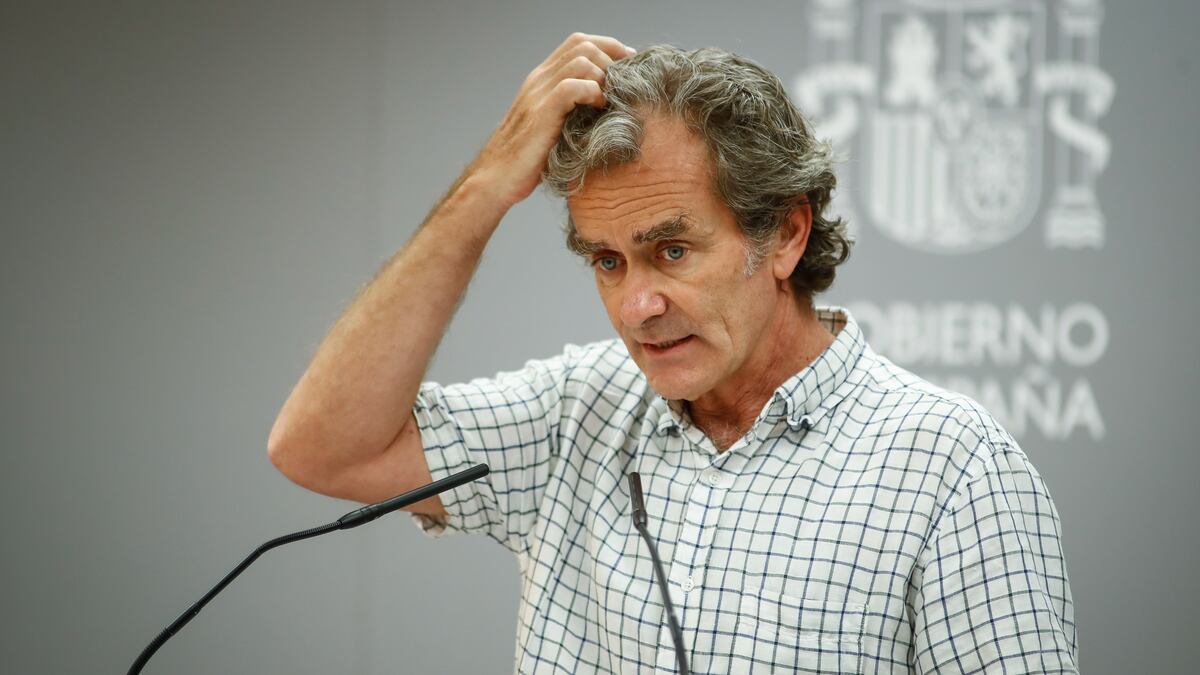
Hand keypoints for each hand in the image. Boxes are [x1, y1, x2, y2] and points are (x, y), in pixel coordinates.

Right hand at [466, 33, 635, 209]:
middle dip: (612, 60)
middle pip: (583, 45)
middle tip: (625, 85)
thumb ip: (572, 110)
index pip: (578, 43)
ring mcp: (538, 94)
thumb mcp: (553, 127)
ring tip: (610, 99)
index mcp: (542, 79)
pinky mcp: (541, 113)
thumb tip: (607, 107)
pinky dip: (592, 93)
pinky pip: (572, 86)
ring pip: (581, 60)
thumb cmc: (526, 160)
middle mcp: (539, 80)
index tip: (630, 64)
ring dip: (604, 76)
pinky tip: (598, 109)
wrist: (495, 179)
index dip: (609, 47)